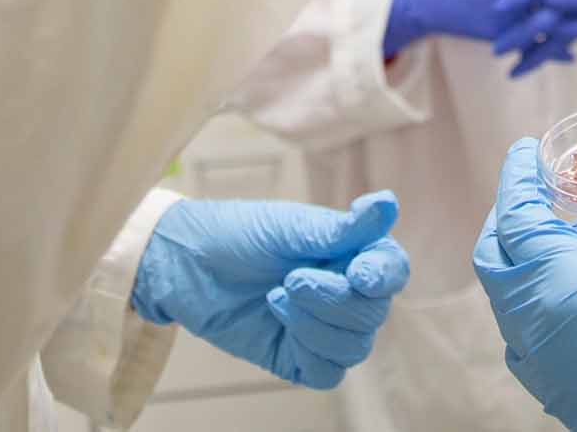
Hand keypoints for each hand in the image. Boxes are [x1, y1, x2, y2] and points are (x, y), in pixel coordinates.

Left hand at [132, 190, 411, 389]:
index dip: (382, 275)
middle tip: (291, 279)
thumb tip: (388, 204)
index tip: (357, 274)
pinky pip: (328, 372)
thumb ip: (340, 229)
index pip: (391, 270)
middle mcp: (345, 292)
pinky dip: (308, 350)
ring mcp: (324, 328)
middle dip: (334, 299)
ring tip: (276, 294)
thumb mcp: (288, 227)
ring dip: (315, 324)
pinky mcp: (299, 358)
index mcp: (351, 252)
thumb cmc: (237, 234)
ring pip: (354, 346)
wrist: (185, 265)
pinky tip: (276, 317)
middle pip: (373, 313)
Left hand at [474, 131, 576, 430]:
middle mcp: (538, 333)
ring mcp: (548, 374)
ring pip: (511, 308)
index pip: (514, 218)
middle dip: (510, 220)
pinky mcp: (567, 400)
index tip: (526, 153)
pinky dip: (544, 308)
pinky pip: (532, 347)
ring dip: (529, 265)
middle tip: (539, 193)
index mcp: (558, 288)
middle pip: (495, 263)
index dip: (517, 178)